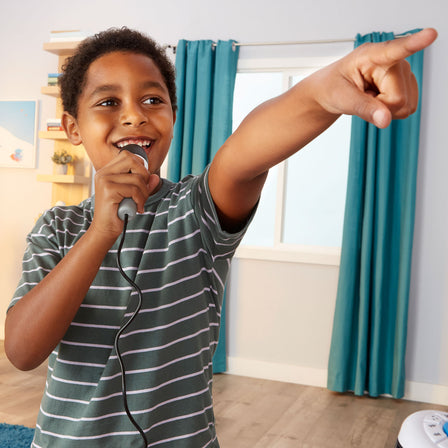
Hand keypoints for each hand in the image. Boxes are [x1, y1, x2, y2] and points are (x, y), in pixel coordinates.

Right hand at [91, 150, 158, 237]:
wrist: (105, 229)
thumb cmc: (119, 212)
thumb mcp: (134, 195)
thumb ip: (144, 185)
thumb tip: (155, 177)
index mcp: (107, 171)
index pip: (128, 155)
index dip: (140, 167)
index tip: (142, 182)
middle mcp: (103, 173)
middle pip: (133, 161)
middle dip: (144, 176)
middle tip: (142, 192)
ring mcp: (104, 180)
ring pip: (137, 178)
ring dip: (144, 193)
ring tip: (139, 203)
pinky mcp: (108, 190)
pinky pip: (134, 190)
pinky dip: (140, 200)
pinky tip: (137, 208)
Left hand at [312, 28, 437, 127]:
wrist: (332, 92)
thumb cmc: (333, 88)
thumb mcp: (341, 99)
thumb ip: (363, 108)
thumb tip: (385, 120)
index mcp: (370, 55)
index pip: (395, 50)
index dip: (414, 43)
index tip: (430, 34)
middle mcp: (393, 61)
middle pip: (399, 98)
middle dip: (380, 107)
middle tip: (363, 99)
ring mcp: (403, 73)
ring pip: (406, 106)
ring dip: (385, 110)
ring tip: (370, 98)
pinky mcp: (407, 85)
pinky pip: (408, 108)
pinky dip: (390, 112)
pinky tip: (378, 101)